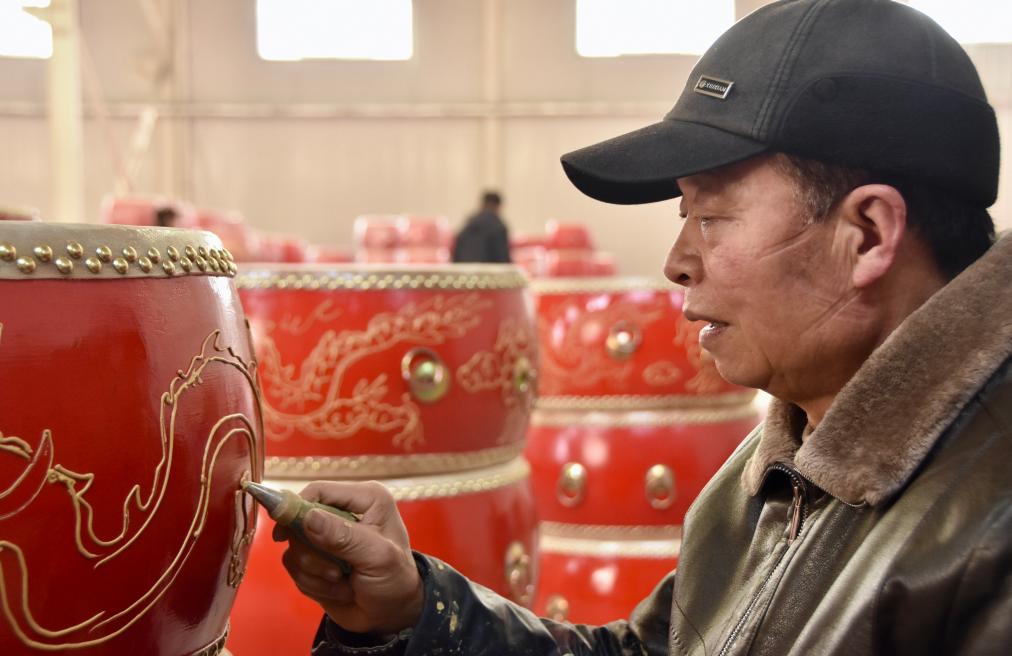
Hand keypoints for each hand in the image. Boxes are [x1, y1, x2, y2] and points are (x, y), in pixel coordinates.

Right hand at [276, 481, 423, 634]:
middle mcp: (344, 511)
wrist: (391, 614)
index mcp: (366, 498)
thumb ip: (344, 537)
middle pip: (298, 520)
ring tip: (343, 581)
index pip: (318, 491)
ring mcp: (327, 535)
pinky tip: (337, 589)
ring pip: (293, 547)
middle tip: (337, 572)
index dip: (296, 509)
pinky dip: (312, 584)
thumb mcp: (377, 557)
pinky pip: (293, 566)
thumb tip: (308, 517)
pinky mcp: (315, 557)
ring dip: (315, 572)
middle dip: (312, 554)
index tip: (282, 535)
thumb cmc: (395, 579)